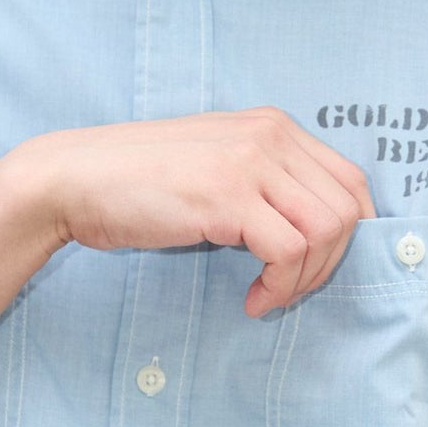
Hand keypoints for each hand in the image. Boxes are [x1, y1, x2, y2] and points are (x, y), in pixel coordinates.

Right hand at [24, 107, 374, 316]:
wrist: (74, 179)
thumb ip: (270, 185)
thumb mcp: (221, 168)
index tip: (322, 265)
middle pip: (347, 209)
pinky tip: (253, 299)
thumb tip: (322, 233)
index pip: (351, 181)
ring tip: (270, 295)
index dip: (353, 233)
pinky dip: (279, 286)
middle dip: (331, 263)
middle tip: (291, 288)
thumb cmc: (144, 183)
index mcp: (275, 126)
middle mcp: (271, 136)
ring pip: (326, 231)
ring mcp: (250, 163)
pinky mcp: (228, 196)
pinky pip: (289, 251)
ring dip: (306, 279)